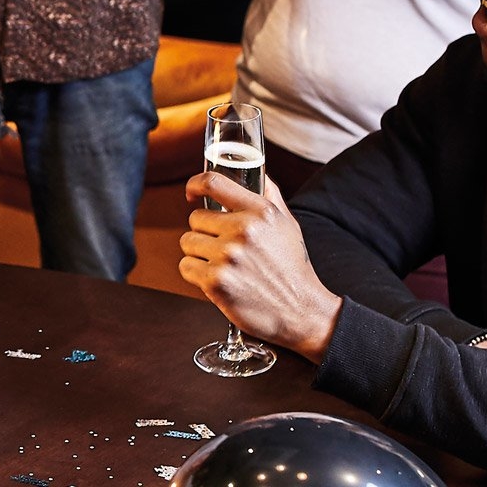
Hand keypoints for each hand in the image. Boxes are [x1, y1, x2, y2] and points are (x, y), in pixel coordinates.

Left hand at [177, 172, 339, 361]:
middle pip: (195, 218)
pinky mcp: (216, 281)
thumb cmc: (292, 269)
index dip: (195, 184)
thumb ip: (270, 196)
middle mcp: (243, 230)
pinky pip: (186, 267)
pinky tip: (216, 278)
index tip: (192, 192)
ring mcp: (228, 256)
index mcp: (260, 212)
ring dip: (199, 253)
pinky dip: (195, 274)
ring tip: (221, 264)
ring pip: (187, 242)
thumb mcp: (287, 224)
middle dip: (205, 232)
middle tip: (222, 246)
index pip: (214, 183)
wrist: (301, 311)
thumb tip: (256, 175)